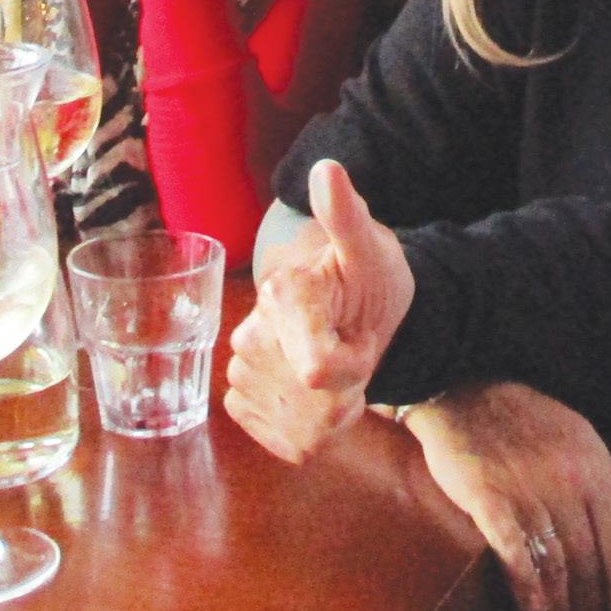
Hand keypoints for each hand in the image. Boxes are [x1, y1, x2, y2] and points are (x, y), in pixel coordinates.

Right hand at [224, 160, 413, 461]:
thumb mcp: (368, 247)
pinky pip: (289, 441)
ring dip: (335, 407)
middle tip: (352, 344)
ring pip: (305, 426)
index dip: (357, 362)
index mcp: (279, 296)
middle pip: (316, 401)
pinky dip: (314, 426)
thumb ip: (346, 215)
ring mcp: (242, 373)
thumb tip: (327, 169)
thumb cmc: (366, 275)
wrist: (352, 306)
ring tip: (338, 366)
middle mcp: (249, 336)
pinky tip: (319, 394)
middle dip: (349, 385)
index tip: (361, 332)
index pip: (323, 370)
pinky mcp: (243, 405)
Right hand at [404, 383, 610, 610]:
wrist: (466, 383)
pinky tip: (530, 606)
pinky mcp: (484, 490)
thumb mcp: (588, 451)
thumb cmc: (530, 422)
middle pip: (589, 568)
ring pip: (554, 562)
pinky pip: (508, 536)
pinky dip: (522, 574)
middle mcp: (567, 485)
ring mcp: (526, 487)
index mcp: (596, 479)